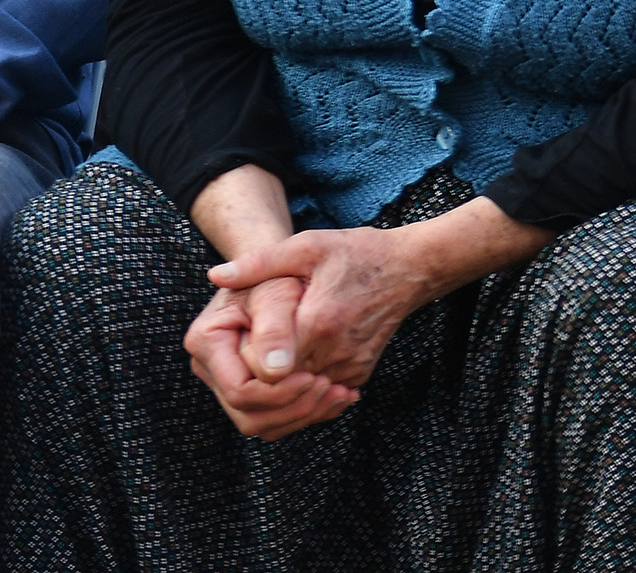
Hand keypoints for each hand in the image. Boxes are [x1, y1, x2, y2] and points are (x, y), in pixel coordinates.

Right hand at [185, 278, 357, 440]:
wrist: (284, 271)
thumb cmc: (281, 274)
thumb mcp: (278, 291)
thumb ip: (274, 327)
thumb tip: (275, 372)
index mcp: (207, 341)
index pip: (239, 389)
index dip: (278, 393)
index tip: (314, 377)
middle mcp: (212, 367)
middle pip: (249, 415)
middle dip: (294, 408)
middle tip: (332, 388)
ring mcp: (229, 381)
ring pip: (263, 423)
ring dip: (304, 414)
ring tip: (341, 393)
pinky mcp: (253, 389)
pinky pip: (276, 418)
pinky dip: (308, 412)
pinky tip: (340, 395)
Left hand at [207, 226, 439, 391]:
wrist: (411, 268)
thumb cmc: (358, 254)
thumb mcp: (309, 247)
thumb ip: (261, 262)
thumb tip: (216, 274)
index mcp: (315, 323)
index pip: (261, 368)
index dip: (243, 358)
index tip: (243, 336)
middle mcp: (333, 353)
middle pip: (276, 388)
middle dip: (256, 373)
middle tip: (250, 349)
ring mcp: (349, 368)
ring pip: (297, 396)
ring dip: (279, 382)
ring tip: (272, 354)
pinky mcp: (359, 374)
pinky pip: (320, 392)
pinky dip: (304, 382)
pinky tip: (299, 357)